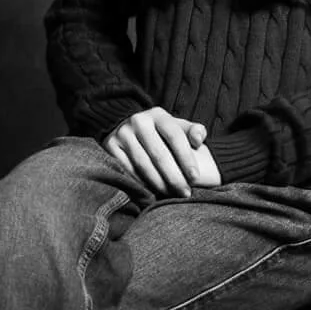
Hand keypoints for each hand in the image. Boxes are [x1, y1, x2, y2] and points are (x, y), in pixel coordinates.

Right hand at [106, 106, 220, 195]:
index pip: (175, 136)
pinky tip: (153, 193)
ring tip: (172, 194)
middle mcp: (138, 122)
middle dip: (174, 176)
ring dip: (159, 183)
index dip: (186, 158)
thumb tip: (199, 139)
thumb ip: (193, 131)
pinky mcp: (110, 147)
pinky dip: (141, 184)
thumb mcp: (176, 126)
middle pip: (159, 154)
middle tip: (185, 192)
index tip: (195, 177)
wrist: (126, 126)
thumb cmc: (160, 132)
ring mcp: (122, 134)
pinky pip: (128, 170)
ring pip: (143, 165)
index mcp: (158, 114)